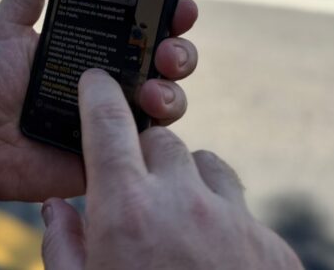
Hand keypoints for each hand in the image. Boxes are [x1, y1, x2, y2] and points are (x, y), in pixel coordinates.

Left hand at [0, 0, 198, 201]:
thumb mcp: (5, 29)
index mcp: (94, 44)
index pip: (142, 21)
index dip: (166, 8)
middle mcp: (114, 76)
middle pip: (167, 55)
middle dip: (180, 46)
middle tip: (168, 45)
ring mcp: (119, 114)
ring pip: (170, 96)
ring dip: (172, 87)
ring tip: (150, 88)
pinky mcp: (117, 149)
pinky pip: (152, 141)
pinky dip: (157, 126)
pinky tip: (142, 115)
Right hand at [40, 69, 302, 269]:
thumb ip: (64, 245)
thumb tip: (58, 207)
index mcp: (126, 211)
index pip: (108, 123)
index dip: (97, 93)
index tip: (94, 81)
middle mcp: (182, 203)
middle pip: (160, 139)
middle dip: (142, 151)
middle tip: (132, 186)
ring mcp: (235, 222)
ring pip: (207, 164)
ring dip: (187, 178)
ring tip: (175, 216)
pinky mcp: (274, 247)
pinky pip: (241, 208)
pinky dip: (222, 218)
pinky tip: (211, 257)